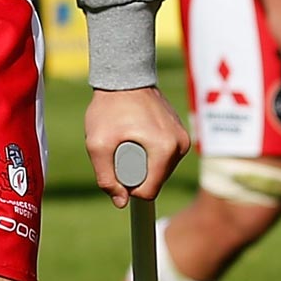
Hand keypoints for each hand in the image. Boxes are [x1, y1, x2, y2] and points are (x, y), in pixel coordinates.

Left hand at [85, 86, 188, 208]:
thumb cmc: (109, 108)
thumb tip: (121, 202)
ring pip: (159, 170)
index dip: (128, 188)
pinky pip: (164, 157)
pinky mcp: (181, 134)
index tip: (114, 168)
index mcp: (165, 150)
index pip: (148, 191)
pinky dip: (149, 153)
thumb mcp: (97, 144)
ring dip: (142, 163)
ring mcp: (183, 139)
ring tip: (128, 140)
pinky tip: (137, 136)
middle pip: (155, 181)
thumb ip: (105, 177)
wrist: (124, 77)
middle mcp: (180, 146)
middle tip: (118, 148)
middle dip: (134, 173)